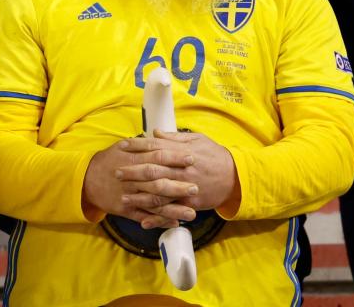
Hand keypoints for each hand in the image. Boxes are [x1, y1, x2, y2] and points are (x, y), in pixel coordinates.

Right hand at [82, 137, 197, 228]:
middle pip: (158, 182)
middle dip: (178, 185)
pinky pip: (145, 216)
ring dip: (173, 208)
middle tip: (196, 187)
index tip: (191, 158)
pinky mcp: (126, 210)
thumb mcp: (121, 147)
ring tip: (192, 212)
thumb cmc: (107, 161)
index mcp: (132, 160)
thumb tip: (160, 135)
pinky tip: (174, 222)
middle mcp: (131, 179)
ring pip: (154, 203)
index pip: (156, 157)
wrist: (86, 180)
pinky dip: (160, 220)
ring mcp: (129, 195)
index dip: (174, 157)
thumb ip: (142, 143)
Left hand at [117, 131, 238, 221]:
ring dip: (140, 197)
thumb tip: (154, 133)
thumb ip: (174, 138)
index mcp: (182, 152)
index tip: (122, 146)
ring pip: (159, 193)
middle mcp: (181, 170)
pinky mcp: (190, 203)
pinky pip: (171, 211)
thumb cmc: (215, 155)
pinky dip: (157, 218)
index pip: (154, 148)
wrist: (236, 177)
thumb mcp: (197, 139)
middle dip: (133, 171)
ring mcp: (185, 188)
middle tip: (116, 172)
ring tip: (123, 198)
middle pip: (153, 170)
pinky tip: (143, 221)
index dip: (137, 147)